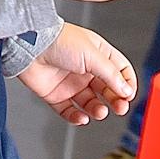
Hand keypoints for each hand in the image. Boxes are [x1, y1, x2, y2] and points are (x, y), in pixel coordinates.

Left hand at [17, 25, 137, 125]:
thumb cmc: (59, 41)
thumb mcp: (93, 55)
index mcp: (98, 54)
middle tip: (120, 108)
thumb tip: (126, 89)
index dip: (127, 83)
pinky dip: (76, 117)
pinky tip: (82, 117)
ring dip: (97, 109)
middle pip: (107, 89)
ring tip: (100, 111)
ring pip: (90, 103)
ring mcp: (71, 82)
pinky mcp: (56, 95)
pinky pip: (69, 111)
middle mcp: (86, 69)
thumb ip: (111, 74)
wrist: (30, 46)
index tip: (129, 94)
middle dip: (116, 100)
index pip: (120, 71)